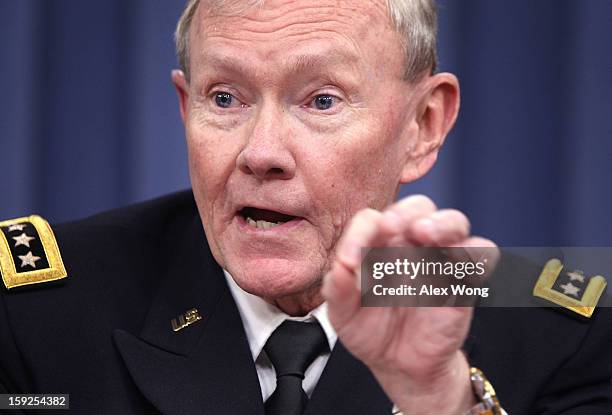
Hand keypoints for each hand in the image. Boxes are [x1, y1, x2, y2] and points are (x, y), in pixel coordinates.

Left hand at [322, 195, 497, 414]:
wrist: (398, 363)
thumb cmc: (368, 328)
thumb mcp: (343, 314)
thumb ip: (338, 291)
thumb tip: (340, 269)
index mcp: (377, 244)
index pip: (372, 219)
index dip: (361, 232)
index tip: (349, 261)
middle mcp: (410, 245)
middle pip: (419, 207)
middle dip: (407, 212)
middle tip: (393, 227)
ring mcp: (440, 260)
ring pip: (455, 222)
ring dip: (443, 223)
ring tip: (425, 235)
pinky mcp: (464, 281)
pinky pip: (482, 255)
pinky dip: (476, 254)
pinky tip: (457, 267)